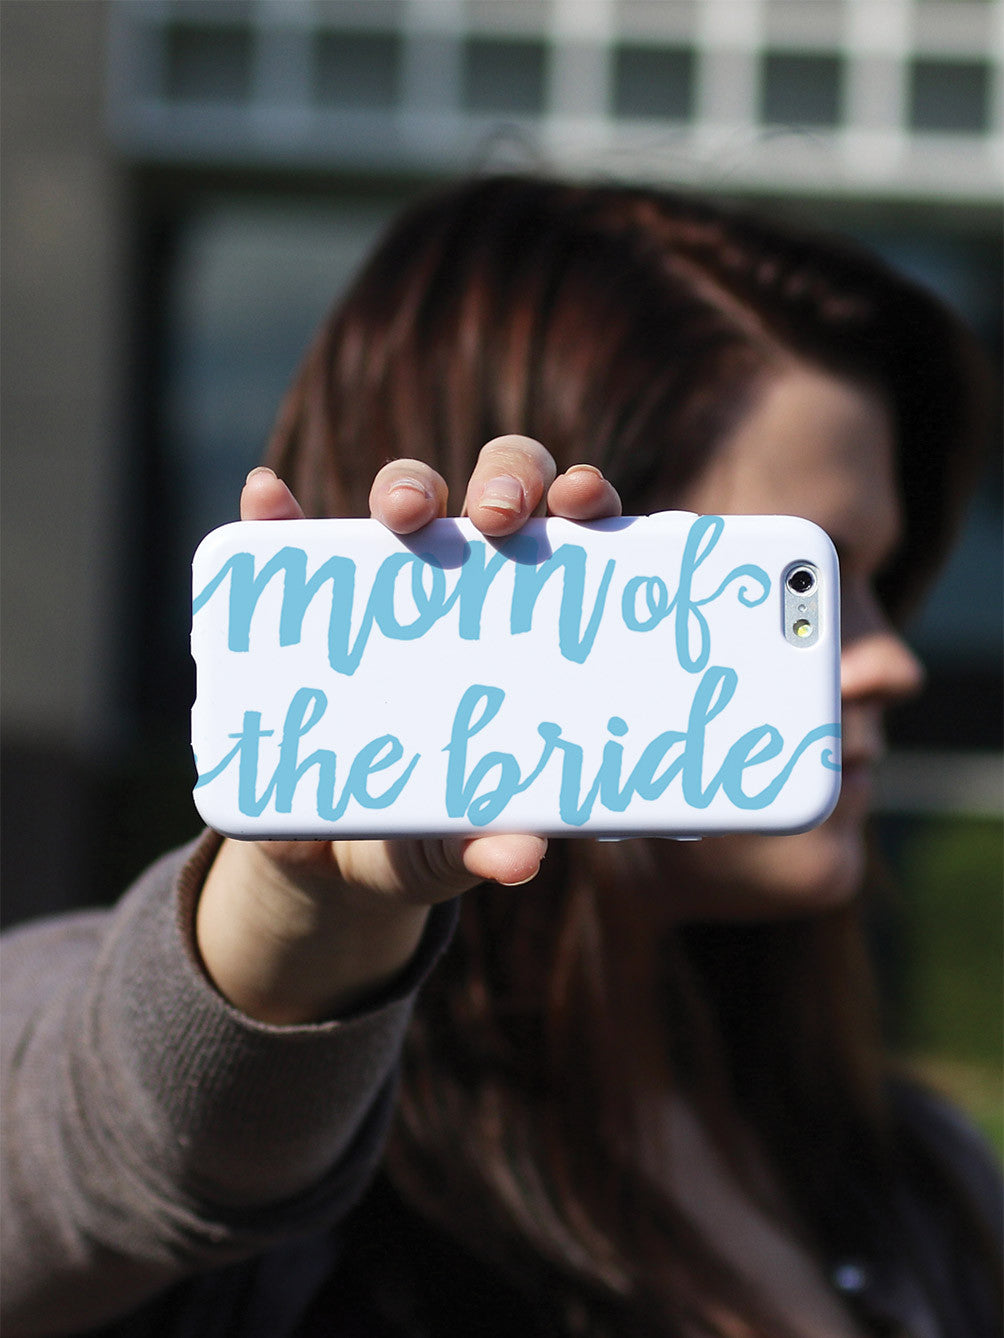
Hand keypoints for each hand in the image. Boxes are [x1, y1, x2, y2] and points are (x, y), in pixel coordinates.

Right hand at [196, 437, 621, 1023]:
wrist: (331, 858)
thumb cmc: (429, 832)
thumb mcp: (458, 842)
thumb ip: (488, 842)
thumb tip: (522, 859)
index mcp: (534, 622)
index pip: (576, 534)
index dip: (586, 499)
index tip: (584, 501)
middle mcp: (469, 581)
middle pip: (499, 490)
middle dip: (506, 479)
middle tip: (498, 518)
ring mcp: (386, 583)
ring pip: (407, 495)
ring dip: (408, 485)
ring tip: (401, 514)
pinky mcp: (306, 601)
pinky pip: (285, 539)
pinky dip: (272, 513)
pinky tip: (266, 497)